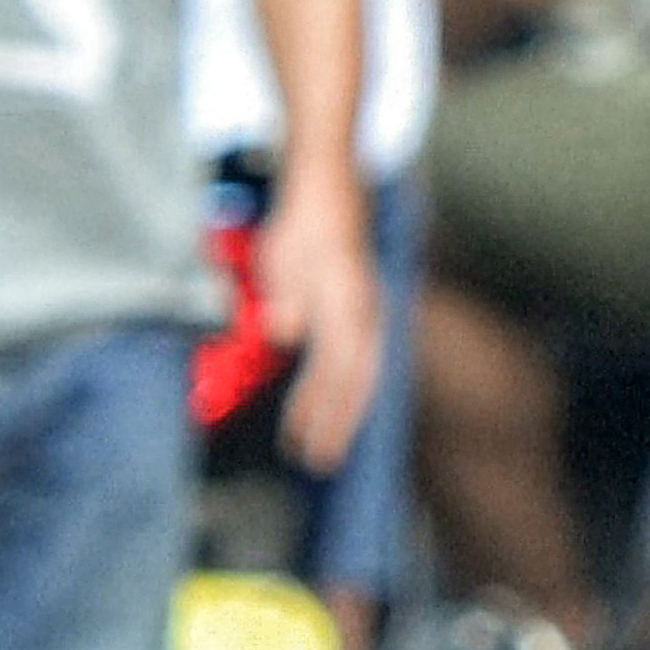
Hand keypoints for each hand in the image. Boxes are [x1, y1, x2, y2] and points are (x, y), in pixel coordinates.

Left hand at [254, 177, 382, 474]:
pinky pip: (351, 358)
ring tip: (315, 442)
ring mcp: (363, 313)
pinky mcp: (355, 311)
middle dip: (338, 423)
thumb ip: (289, 298)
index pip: (340, 370)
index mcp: (347, 304)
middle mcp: (362, 313)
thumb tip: (286, 333)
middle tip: (319, 461)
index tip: (309, 444)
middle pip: (355, 381)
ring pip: (356, 373)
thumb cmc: (306, 222)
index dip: (326, 411)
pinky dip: (335, 386)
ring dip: (336, 409)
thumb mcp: (286, 257)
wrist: (327, 189)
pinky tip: (318, 402)